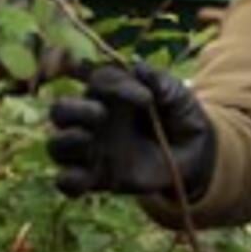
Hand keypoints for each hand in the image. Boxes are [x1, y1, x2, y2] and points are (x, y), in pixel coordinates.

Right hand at [48, 63, 215, 198]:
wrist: (194, 153)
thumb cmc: (180, 116)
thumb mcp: (178, 95)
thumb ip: (160, 81)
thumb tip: (138, 69)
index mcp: (111, 93)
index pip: (96, 81)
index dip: (114, 85)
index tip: (147, 99)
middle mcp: (94, 119)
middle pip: (60, 111)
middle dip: (75, 110)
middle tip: (103, 115)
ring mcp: (92, 150)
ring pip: (56, 145)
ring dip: (67, 142)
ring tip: (91, 141)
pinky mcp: (97, 178)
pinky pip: (67, 182)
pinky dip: (68, 182)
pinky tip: (85, 178)